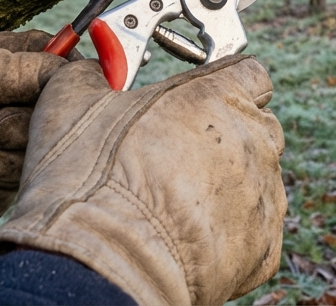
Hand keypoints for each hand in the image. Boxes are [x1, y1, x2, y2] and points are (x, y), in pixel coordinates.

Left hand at [0, 31, 65, 247]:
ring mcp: (0, 147)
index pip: (68, 72)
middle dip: (13, 136)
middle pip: (53, 128)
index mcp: (12, 64)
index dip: (62, 94)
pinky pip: (1, 198)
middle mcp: (12, 105)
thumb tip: (74, 72)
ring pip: (28, 168)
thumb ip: (20, 68)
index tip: (38, 104)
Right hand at [0, 55, 286, 305]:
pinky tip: (184, 239)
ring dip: (226, 188)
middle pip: (255, 128)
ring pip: (256, 182)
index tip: (199, 100)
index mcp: (217, 95)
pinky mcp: (263, 248)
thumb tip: (94, 70)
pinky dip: (227, 237)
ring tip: (173, 206)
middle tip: (175, 158)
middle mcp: (254, 139)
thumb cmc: (89, 181)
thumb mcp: (71, 102)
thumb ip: (95, 73)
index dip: (224, 85)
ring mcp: (265, 195)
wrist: (101, 265)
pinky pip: (253, 233)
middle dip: (223, 139)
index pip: (249, 72)